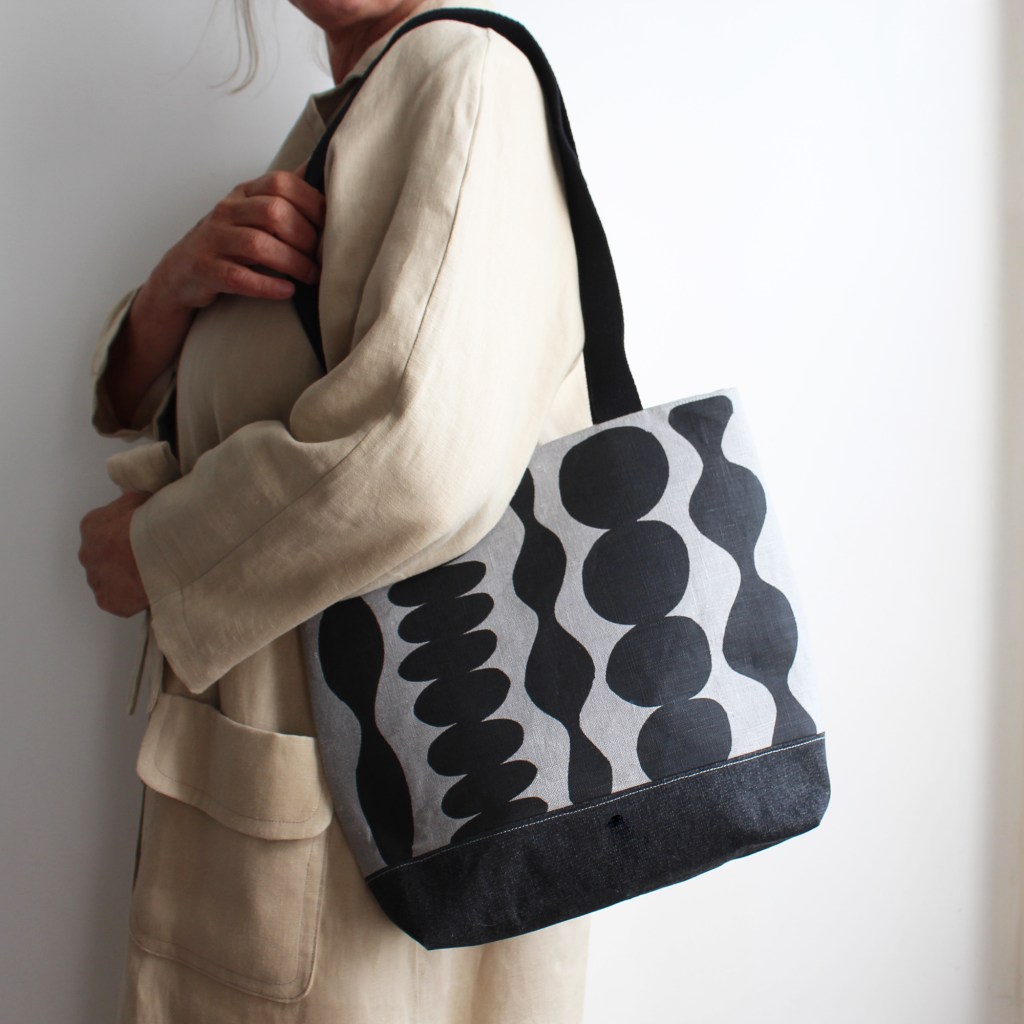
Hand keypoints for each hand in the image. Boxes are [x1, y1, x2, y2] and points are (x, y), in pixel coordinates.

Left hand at [78, 491, 149, 617]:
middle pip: (104, 559)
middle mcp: (87, 553)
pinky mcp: (109, 601)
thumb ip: (131, 502)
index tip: (141, 539)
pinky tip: (149, 590)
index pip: (104, 532)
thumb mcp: (140, 498)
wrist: (163, 546)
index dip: (125, 536)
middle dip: (122, 560)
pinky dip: (132, 599)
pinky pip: (119, 602)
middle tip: (147, 559)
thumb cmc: (154, 521)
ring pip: (109, 581)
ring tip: (151, 576)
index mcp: (92, 526)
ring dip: (126, 580)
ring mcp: (97, 579)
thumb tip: (134, 499)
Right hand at [102, 167, 326, 426]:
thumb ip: (285, 195)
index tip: (332, 226)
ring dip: (292, 263)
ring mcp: (213, 240)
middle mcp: (227, 211)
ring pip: (258, 244)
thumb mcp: (254, 212)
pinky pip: (238, 277)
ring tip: (311, 278)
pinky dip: (267, 286)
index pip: (281, 183)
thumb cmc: (231, 243)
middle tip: (324, 260)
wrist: (182, 273)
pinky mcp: (205, 270)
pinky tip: (288, 292)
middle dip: (306, 238)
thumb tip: (321, 167)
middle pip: (273, 213)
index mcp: (244, 193)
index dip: (312, 204)